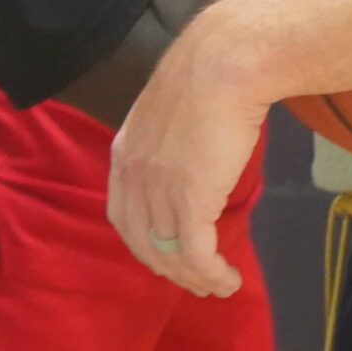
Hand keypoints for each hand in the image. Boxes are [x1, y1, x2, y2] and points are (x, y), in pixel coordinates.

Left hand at [107, 6, 268, 297]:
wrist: (224, 65)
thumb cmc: (208, 79)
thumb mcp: (172, 115)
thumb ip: (170, 145)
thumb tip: (191, 165)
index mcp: (123, 153)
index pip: (123, 215)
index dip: (145, 243)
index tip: (168, 255)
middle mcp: (133, 176)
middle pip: (143, 242)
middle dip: (170, 268)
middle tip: (198, 282)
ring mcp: (158, 190)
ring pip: (170, 254)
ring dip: (195, 278)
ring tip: (219, 285)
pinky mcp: (189, 202)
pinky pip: (196, 255)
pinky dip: (211, 275)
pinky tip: (228, 280)